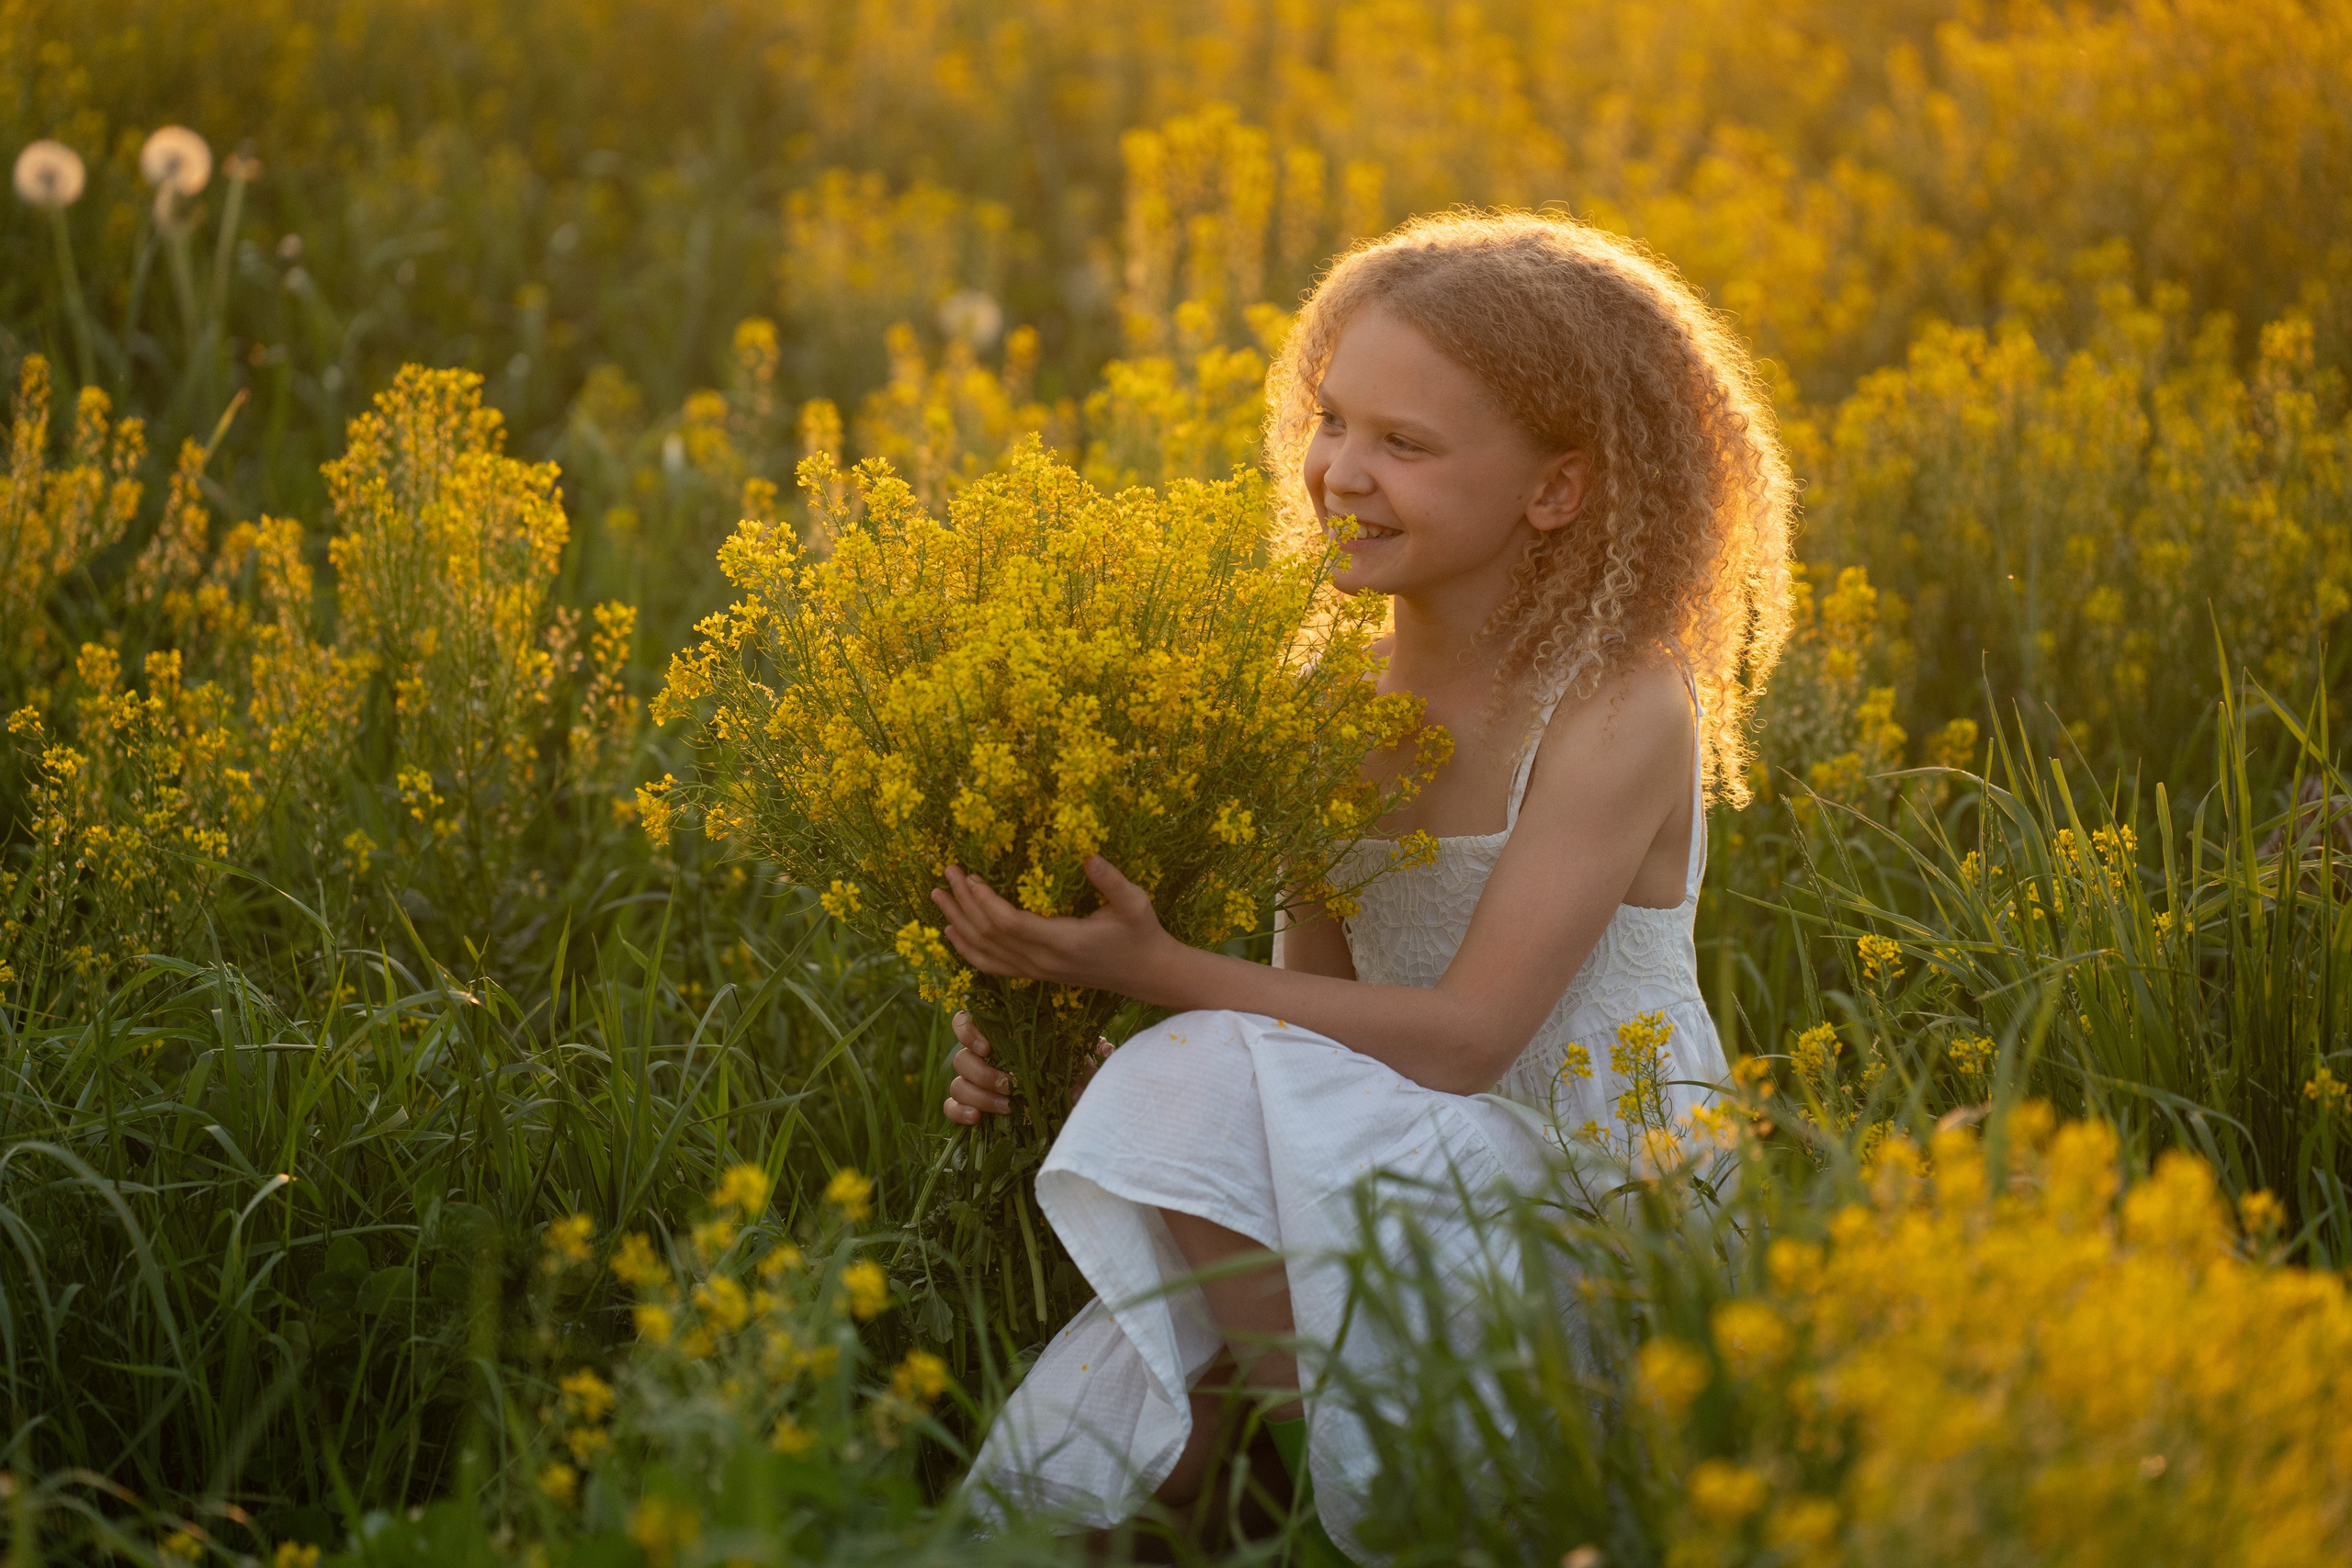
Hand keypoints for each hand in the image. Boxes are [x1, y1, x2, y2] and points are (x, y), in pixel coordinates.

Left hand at [928, 855, 1173, 995]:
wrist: (1148, 974)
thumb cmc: (1142, 933)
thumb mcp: (1135, 902)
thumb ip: (1111, 880)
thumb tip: (1088, 855)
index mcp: (1063, 942)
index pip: (1010, 924)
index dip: (985, 902)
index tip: (970, 876)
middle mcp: (1043, 962)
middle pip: (989, 935)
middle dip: (964, 903)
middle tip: (947, 873)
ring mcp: (1037, 972)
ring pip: (985, 953)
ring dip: (958, 923)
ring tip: (938, 897)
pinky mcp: (1036, 974)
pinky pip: (992, 966)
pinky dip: (968, 950)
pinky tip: (953, 932)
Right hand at [942, 1011, 1115, 1125]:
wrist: (1068, 1109)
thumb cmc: (1071, 1077)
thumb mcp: (1081, 1062)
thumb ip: (1088, 1051)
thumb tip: (1103, 1048)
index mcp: (1001, 1037)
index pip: (967, 1021)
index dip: (968, 1031)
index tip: (988, 1047)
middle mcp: (983, 1058)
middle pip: (961, 1058)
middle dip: (982, 1073)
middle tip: (1009, 1085)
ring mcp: (975, 1083)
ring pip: (956, 1084)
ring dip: (978, 1095)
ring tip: (1006, 1106)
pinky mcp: (971, 1108)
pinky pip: (951, 1107)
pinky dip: (959, 1112)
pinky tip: (977, 1119)